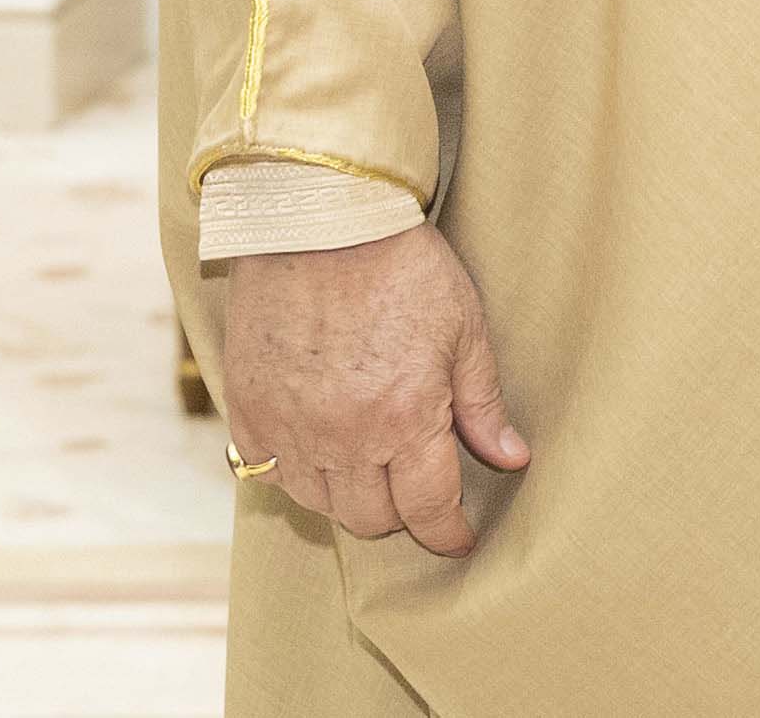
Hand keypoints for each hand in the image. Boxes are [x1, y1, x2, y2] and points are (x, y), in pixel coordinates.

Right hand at [221, 223, 531, 553]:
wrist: (319, 220)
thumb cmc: (401, 265)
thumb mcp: (463, 327)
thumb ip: (483, 403)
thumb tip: (512, 458)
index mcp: (403, 418)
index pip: (427, 507)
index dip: (447, 533)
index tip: (458, 538)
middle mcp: (341, 436)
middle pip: (370, 517)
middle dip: (402, 514)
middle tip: (418, 490)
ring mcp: (288, 427)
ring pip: (319, 503)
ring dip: (349, 497)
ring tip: (371, 467)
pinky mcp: (247, 410)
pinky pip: (267, 473)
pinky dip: (297, 473)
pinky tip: (320, 448)